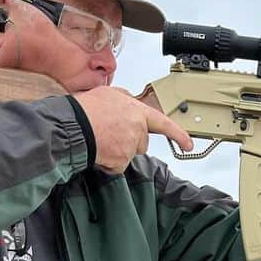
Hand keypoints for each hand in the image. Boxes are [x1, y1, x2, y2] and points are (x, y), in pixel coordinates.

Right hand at [73, 86, 193, 172]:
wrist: (72, 125)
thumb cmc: (85, 109)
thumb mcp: (108, 94)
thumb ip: (124, 101)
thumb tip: (127, 104)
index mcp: (136, 111)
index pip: (164, 124)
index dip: (178, 135)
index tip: (189, 145)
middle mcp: (137, 128)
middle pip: (141, 143)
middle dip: (129, 142)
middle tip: (109, 133)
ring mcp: (130, 145)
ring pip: (128, 154)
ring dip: (117, 151)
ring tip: (101, 139)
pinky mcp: (122, 161)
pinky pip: (117, 166)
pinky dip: (108, 162)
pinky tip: (99, 150)